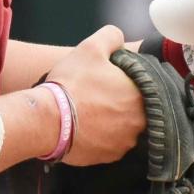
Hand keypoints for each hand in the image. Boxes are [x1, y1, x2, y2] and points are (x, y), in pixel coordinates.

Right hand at [46, 25, 145, 165]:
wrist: (47, 119)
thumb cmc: (71, 83)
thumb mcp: (90, 47)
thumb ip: (112, 36)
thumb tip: (120, 38)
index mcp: (140, 95)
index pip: (147, 86)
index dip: (130, 81)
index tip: (114, 80)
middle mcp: (139, 123)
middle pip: (136, 108)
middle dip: (122, 102)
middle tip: (101, 94)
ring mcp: (124, 143)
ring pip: (124, 127)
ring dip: (113, 120)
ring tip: (91, 111)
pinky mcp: (108, 157)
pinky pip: (111, 144)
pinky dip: (102, 136)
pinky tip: (87, 126)